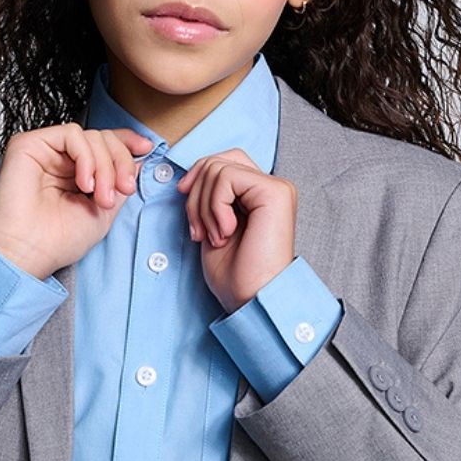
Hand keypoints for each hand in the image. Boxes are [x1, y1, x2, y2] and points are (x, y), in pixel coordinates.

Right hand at [0, 122, 154, 277]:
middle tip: (123, 189)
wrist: (27, 253)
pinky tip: (84, 184)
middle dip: (120, 162)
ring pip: (91, 136)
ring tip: (101, 197)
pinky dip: (86, 157)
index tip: (147, 149)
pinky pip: (72, 134)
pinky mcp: (29, 144)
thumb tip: (140, 159)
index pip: (103, 144)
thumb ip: (119, 184)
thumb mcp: (104, 212)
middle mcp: (59, 159)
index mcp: (75, 172)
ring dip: (105, 166)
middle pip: (103, 138)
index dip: (126, 143)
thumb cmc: (57, 240)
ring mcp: (45, 150)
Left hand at [176, 148, 297, 313]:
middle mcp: (271, 187)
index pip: (223, 162)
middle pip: (218, 161)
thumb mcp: (212, 227)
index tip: (184, 202)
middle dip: (196, 193)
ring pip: (218, 169)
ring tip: (213, 237)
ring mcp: (276, 188)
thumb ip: (208, 198)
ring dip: (204, 207)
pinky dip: (214, 206)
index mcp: (258, 195)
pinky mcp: (275, 193)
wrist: (252, 299)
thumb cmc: (235, 274)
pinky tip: (225, 233)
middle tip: (198, 231)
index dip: (197, 176)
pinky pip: (227, 178)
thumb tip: (190, 176)